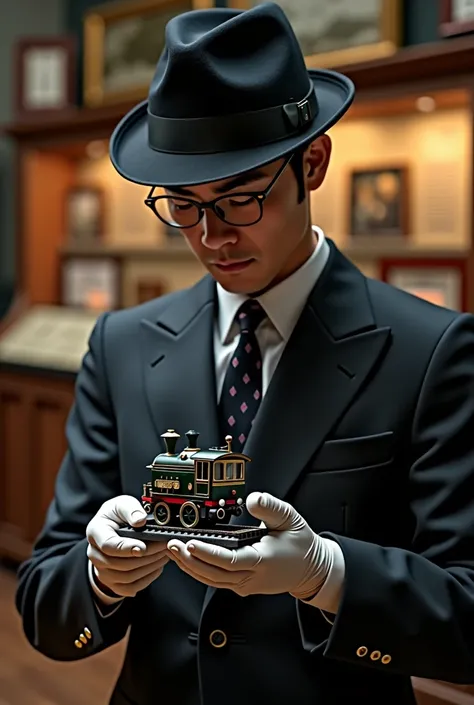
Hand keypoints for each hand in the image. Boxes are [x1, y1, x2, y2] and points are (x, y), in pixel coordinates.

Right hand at [86, 495, 169, 597]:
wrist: (111, 532)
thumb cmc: (117, 516)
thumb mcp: (121, 504)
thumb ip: (130, 509)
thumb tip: (140, 520)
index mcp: (95, 532)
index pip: (108, 545)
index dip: (126, 548)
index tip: (143, 547)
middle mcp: (95, 554)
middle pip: (120, 563)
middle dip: (146, 555)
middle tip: (164, 546)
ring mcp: (102, 571)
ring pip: (127, 576)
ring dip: (149, 566)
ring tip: (164, 554)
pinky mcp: (113, 582)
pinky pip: (130, 587)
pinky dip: (147, 578)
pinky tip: (157, 566)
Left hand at [167, 492, 331, 598]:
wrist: (311, 570)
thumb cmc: (300, 544)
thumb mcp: (290, 518)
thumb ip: (270, 508)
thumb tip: (253, 499)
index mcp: (262, 560)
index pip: (230, 560)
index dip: (208, 553)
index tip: (192, 543)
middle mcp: (251, 576)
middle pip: (214, 574)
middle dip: (190, 560)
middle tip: (172, 545)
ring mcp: (246, 584)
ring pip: (212, 580)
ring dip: (190, 566)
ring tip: (173, 550)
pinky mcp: (242, 585)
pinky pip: (216, 581)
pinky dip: (199, 571)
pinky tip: (188, 559)